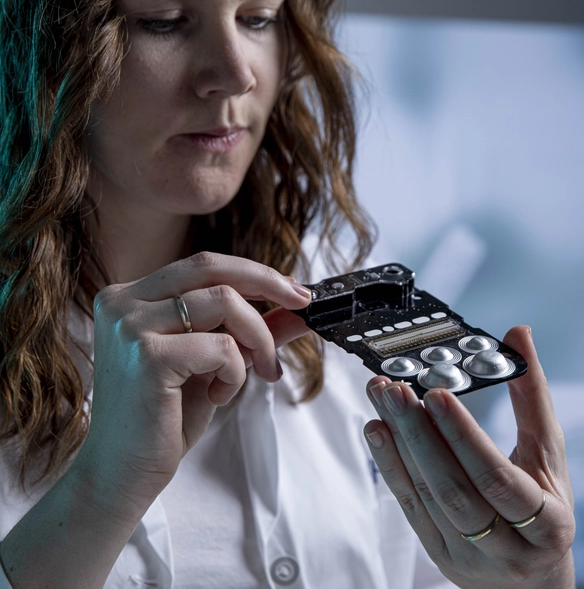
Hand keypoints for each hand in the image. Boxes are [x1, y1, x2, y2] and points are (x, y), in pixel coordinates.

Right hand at [78, 252, 310, 506]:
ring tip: (259, 371)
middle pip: (211, 267)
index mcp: (132, 297)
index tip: (292, 291)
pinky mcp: (146, 356)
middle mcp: (124, 302)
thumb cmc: (165, 418)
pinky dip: (236, 372)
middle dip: (267, 282)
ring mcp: (131, 326)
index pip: (202, 266)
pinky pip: (222, 347)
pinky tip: (219, 396)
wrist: (124, 474)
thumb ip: (247, 330)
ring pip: (224, 302)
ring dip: (257, 339)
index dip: (253, 273)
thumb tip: (296, 310)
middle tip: (302, 303)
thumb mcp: (212, 362)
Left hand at [363, 326, 574, 587]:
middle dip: (418, 434)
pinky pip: (409, 507)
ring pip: (426, 497)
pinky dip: (390, 466)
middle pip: (453, 488)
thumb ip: (531, 396)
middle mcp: (506, 548)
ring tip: (382, 399)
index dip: (464, 436)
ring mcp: (466, 556)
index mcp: (547, 524)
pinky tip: (377, 430)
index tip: (436, 393)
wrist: (532, 578)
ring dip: (399, 443)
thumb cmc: (545, 505)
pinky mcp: (437, 553)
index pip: (497, 478)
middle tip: (394, 389)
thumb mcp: (548, 455)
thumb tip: (518, 335)